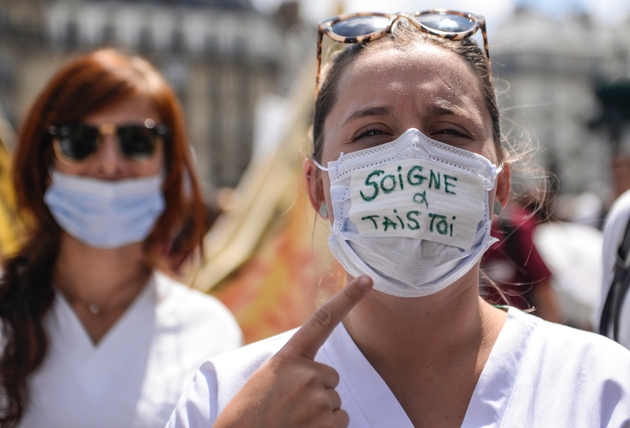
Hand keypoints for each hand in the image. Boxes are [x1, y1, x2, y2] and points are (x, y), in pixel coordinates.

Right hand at [214, 275, 373, 427]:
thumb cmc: (249, 416)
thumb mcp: (266, 381)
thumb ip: (293, 370)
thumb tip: (324, 378)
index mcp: (288, 358)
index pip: (323, 320)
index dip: (347, 298)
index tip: (367, 280)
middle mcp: (306, 372)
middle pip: (331, 378)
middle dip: (317, 393)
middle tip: (289, 408)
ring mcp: (318, 397)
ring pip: (335, 402)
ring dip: (319, 415)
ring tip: (292, 423)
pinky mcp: (327, 423)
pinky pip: (341, 422)